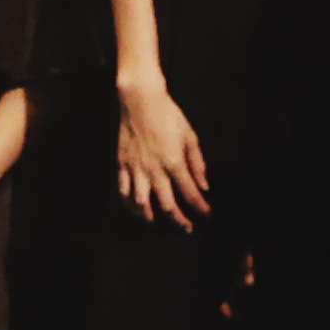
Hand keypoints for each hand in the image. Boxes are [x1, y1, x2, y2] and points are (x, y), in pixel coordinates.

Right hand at [117, 77, 208, 226]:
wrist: (140, 100)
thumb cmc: (168, 115)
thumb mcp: (190, 136)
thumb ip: (198, 163)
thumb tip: (204, 186)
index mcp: (174, 162)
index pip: (190, 193)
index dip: (201, 207)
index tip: (207, 214)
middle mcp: (154, 170)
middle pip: (167, 205)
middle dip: (179, 221)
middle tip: (187, 228)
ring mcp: (136, 169)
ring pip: (142, 204)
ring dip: (151, 218)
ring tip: (156, 225)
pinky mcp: (122, 165)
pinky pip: (123, 191)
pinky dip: (129, 204)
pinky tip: (135, 209)